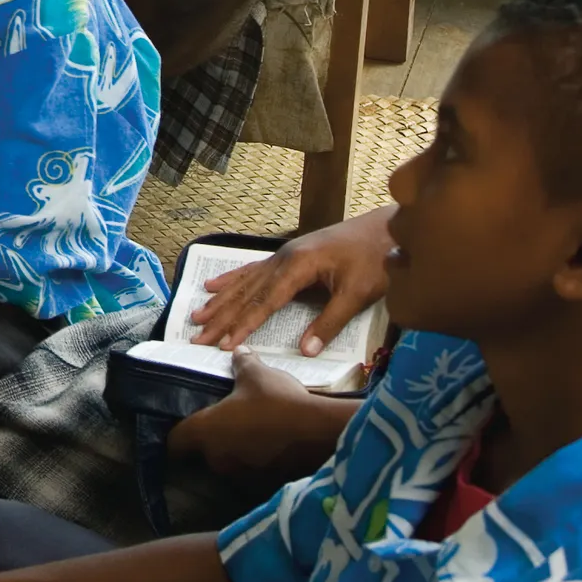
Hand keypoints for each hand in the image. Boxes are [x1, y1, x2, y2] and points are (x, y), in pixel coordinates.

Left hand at [169, 352, 349, 482]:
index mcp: (205, 431)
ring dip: (237, 454)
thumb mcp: (257, 375)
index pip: (175, 442)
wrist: (321, 434)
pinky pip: (253, 475)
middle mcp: (217, 459)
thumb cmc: (278, 402)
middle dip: (213, 441)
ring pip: (229, 465)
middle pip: (203, 454)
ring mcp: (240, 477)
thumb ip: (242, 364)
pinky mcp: (264, 488)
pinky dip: (258, 465)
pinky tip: (272, 450)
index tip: (185, 426)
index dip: (176, 434)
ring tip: (254, 435)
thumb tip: (239, 352)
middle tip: (228, 424)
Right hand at [186, 213, 391, 354]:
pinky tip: (215, 284)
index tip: (224, 344)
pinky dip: (232, 279)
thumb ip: (330, 322)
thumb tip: (306, 352)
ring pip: (245, 281)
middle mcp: (283, 258)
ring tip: (197, 314)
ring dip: (220, 300)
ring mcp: (283, 255)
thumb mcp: (358, 294)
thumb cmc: (375, 260)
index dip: (243, 324)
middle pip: (247, 292)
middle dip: (221, 316)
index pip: (264, 301)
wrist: (386, 229)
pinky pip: (253, 270)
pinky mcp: (288, 255)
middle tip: (196, 335)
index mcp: (298, 266)